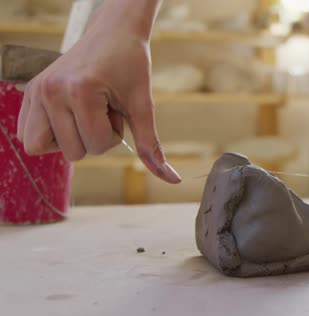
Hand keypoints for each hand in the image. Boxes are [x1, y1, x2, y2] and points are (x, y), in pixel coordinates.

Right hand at [16, 0, 180, 183]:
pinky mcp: (30, 91)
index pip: (95, 146)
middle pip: (71, 152)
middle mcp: (52, 92)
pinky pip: (27, 133)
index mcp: (80, 92)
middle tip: (101, 109)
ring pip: (41, 146)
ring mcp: (37, 91)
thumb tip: (171, 179)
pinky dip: (49, 133)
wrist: (113, 33)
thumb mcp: (143, 105)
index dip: (113, 136)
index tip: (116, 109)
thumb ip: (151, 145)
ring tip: (84, 112)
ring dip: (69, 138)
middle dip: (92, 138)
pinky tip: (68, 115)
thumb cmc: (131, 65)